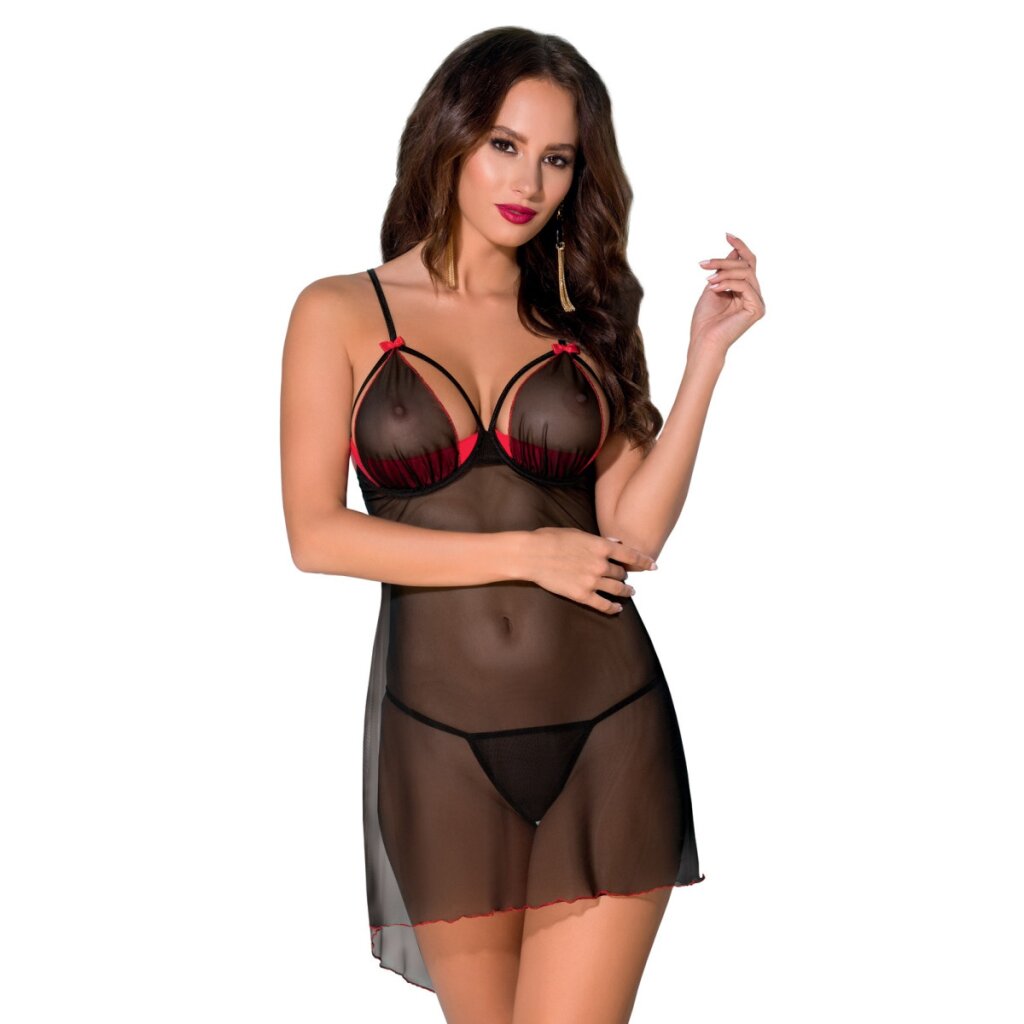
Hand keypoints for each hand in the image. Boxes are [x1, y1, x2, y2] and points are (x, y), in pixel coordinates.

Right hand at [526, 528, 656, 614]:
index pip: (631, 555)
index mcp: (601, 546)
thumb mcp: (577, 533)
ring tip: (630, 593)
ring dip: (626, 592)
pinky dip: (613, 608)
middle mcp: (600, 564)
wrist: (532, 554)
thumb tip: (615, 543)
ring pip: (618, 590)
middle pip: (622, 574)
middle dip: (625, 576)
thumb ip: (599, 540)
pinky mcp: (582, 595)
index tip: (653, 566)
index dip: (645, 561)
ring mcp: (592, 581)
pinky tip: (617, 609)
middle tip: (626, 578)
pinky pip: (603, 605)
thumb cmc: (550, 539)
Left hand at [689, 231, 765, 362]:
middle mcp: (754, 294)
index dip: (740, 247)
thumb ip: (724, 270)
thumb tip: (735, 251)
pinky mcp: (757, 309)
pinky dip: (728, 284)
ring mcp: (757, 302)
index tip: (727, 235)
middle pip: (746, 265)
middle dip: (724, 261)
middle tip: (703, 264)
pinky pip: (745, 286)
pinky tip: (714, 288)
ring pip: (746, 273)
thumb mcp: (713, 287)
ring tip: (707, 279)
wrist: (704, 341)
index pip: (747, 263)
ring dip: (724, 272)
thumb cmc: (705, 319)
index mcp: (745, 290)